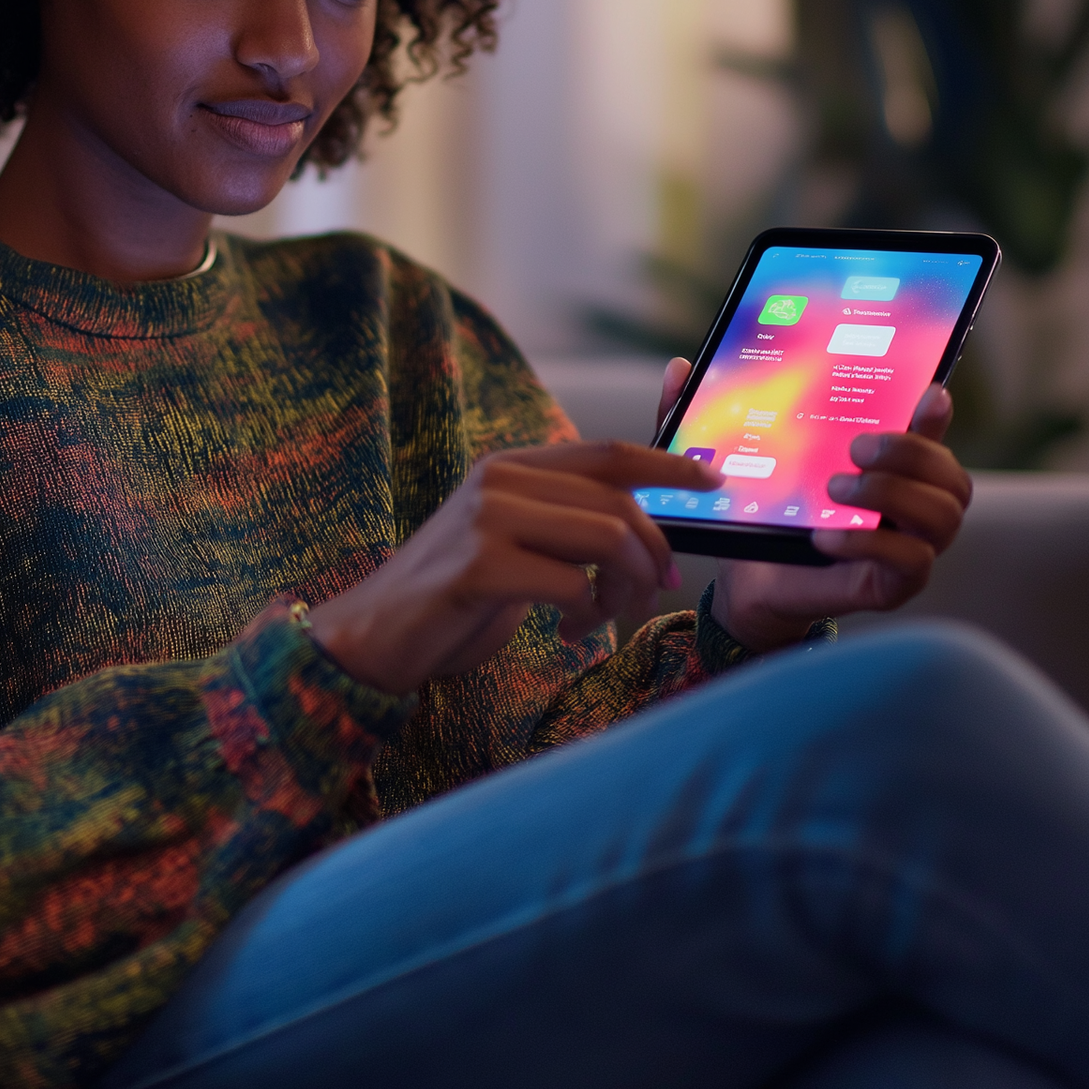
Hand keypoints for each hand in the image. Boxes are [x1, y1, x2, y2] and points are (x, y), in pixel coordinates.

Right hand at [307, 442, 719, 695]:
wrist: (375, 637)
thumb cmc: (455, 597)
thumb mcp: (515, 544)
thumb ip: (566, 523)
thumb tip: (643, 527)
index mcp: (513, 466)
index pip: (608, 452)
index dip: (667, 462)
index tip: (713, 480)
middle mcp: (500, 480)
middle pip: (619, 502)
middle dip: (652, 554)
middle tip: (649, 592)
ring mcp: (487, 519)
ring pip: (606, 539)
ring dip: (623, 589)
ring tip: (600, 618)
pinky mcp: (480, 566)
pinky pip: (572, 585)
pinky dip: (586, 616)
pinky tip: (565, 632)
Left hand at [651, 358, 971, 656]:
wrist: (745, 583)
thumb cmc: (756, 515)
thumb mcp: (733, 459)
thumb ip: (710, 415)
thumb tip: (679, 367)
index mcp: (889, 467)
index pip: (934, 434)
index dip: (938, 413)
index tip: (926, 391)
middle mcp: (911, 507)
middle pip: (953, 477)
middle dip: (913, 452)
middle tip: (856, 447)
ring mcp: (909, 548)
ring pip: (946, 516)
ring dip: (893, 495)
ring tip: (836, 489)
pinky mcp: (893, 586)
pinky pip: (912, 562)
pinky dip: (870, 543)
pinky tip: (825, 535)